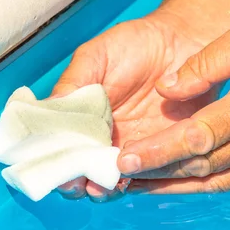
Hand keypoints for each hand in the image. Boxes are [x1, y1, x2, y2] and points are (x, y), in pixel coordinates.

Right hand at [50, 11, 217, 200]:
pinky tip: (133, 176)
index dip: (54, 163)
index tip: (55, 169)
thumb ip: (73, 82)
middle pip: (83, 172)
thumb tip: (47, 111)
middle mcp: (105, 139)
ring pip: (114, 180)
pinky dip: (139, 180)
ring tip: (104, 184)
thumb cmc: (135, 44)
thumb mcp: (97, 56)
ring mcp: (134, 148)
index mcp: (82, 119)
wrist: (182, 42)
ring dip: (105, 188)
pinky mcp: (164, 152)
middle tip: (78, 183)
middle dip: (77, 183)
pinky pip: (149, 174)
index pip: (60, 149)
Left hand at [120, 16, 229, 193]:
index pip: (194, 139)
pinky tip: (181, 183)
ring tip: (139, 185)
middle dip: (155, 173)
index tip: (123, 160)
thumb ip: (204, 65)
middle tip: (117, 176)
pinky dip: (202, 184)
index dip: (157, 152)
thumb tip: (167, 88)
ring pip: (213, 181)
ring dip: (174, 185)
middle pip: (198, 167)